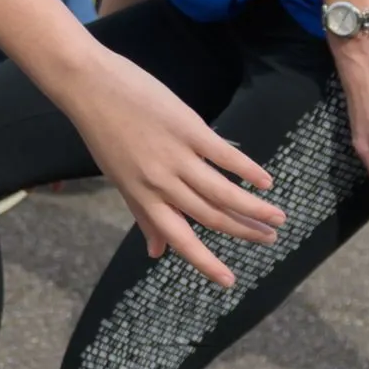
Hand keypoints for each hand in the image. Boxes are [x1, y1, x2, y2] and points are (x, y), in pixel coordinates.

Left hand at [57, 43, 283, 285]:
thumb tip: (155, 252)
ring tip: (278, 217)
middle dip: (244, 232)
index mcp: (142, 197)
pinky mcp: (188, 129)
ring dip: (255, 208)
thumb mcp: (118, 178)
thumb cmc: (104, 132)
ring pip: (223, 192)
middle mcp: (160, 183)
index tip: (230, 282)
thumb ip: (142, 214)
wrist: (90, 86)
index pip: (179, 240)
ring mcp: (175, 156)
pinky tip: (266, 181)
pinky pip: (225, 156)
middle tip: (270, 238)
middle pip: (211, 217)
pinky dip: (249, 170)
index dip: (206, 264)